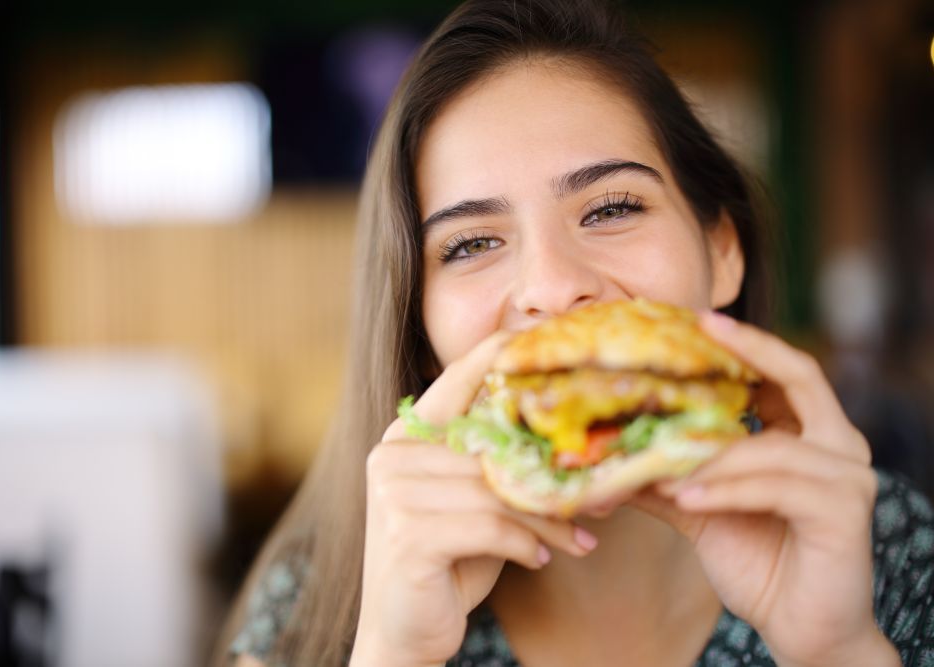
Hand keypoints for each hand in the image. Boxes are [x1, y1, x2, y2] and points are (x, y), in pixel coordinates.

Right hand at [350, 331, 595, 666]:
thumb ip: (498, 470)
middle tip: (602, 494)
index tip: (540, 339)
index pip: (454, 383)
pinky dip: (524, 543)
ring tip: (578, 537)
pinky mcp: (407, 535)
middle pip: (491, 449)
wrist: (402, 633)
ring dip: (546, 518)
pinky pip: (489, 526)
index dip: (495, 355)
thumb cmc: (447, 563)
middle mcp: (392, 457)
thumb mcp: (473, 506)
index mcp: (404, 439)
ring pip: (497, 490)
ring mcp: (394, 494)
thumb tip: (571, 447)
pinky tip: (539, 559)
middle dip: (550, 474)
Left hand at [631, 311, 897, 666]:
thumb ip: (663, 474)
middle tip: (703, 329)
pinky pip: (776, 488)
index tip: (699, 319)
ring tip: (656, 462)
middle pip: (801, 377)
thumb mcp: (701, 507)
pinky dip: (727, 490)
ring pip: (771, 445)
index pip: (783, 372)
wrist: (802, 628)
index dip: (746, 343)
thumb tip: (601, 452)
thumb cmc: (758, 559)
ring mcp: (847, 479)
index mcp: (809, 435)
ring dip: (710, 453)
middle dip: (751, 350)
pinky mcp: (845, 514)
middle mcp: (838, 446)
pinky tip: (688, 497)